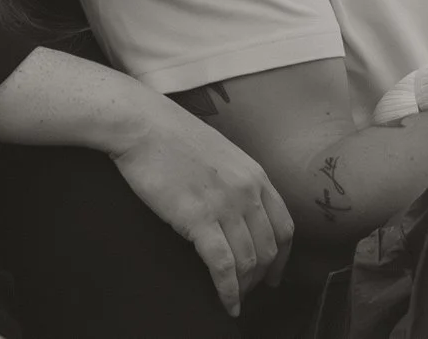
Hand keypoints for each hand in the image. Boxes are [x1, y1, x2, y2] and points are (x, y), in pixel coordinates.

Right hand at [110, 93, 296, 316]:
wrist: (143, 124)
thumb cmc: (172, 136)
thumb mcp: (220, 153)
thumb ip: (236, 180)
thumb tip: (238, 208)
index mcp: (255, 174)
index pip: (284, 225)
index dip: (281, 257)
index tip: (274, 273)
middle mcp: (247, 191)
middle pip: (268, 248)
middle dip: (261, 276)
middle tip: (248, 290)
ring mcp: (225, 205)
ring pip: (248, 260)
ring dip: (244, 286)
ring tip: (234, 298)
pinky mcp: (199, 218)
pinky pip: (222, 265)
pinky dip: (228, 290)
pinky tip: (226, 302)